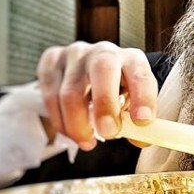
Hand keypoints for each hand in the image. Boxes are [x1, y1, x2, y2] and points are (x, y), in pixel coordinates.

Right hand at [36, 41, 157, 150]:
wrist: (92, 70)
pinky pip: (50, 96)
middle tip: (109, 132)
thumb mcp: (134, 102)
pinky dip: (60, 121)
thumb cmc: (118, 89)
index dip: (143, 98)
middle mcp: (105, 52)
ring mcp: (76, 54)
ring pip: (70, 92)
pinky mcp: (51, 60)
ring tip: (87, 141)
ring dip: (78, 125)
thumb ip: (137, 119)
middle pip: (102, 71)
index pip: (141, 75)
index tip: (142, 122)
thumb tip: (140, 139)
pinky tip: (71, 132)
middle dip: (105, 104)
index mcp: (132, 60)